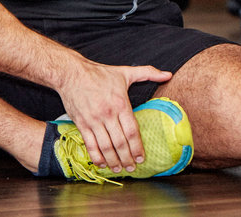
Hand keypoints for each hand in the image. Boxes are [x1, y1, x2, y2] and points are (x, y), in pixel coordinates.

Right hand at [56, 57, 172, 173]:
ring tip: (119, 169)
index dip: (137, 147)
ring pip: (105, 146)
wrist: (72, 74)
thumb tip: (168, 75)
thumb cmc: (100, 73)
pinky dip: (96, 157)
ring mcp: (93, 120)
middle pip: (119, 142)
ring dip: (113, 161)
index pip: (131, 131)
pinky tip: (102, 164)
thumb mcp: (125, 72)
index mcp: (120, 104)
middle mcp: (107, 114)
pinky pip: (90, 145)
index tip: (141, 157)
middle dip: (127, 158)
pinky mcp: (81, 124)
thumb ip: (148, 73)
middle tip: (132, 167)